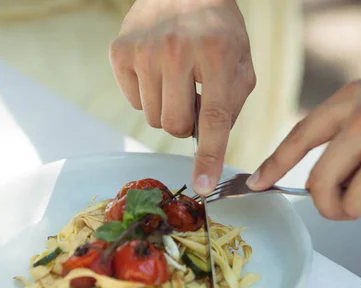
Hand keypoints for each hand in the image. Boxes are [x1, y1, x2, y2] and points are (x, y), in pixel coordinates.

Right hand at [109, 0, 255, 194]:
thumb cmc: (217, 29)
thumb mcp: (240, 62)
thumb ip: (231, 106)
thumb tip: (207, 146)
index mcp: (217, 53)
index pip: (214, 118)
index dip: (209, 156)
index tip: (203, 186)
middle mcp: (176, 49)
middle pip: (175, 125)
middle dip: (186, 124)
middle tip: (193, 99)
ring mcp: (143, 49)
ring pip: (152, 117)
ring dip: (167, 108)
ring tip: (175, 79)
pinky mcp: (120, 51)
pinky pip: (133, 102)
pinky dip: (147, 95)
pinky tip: (156, 70)